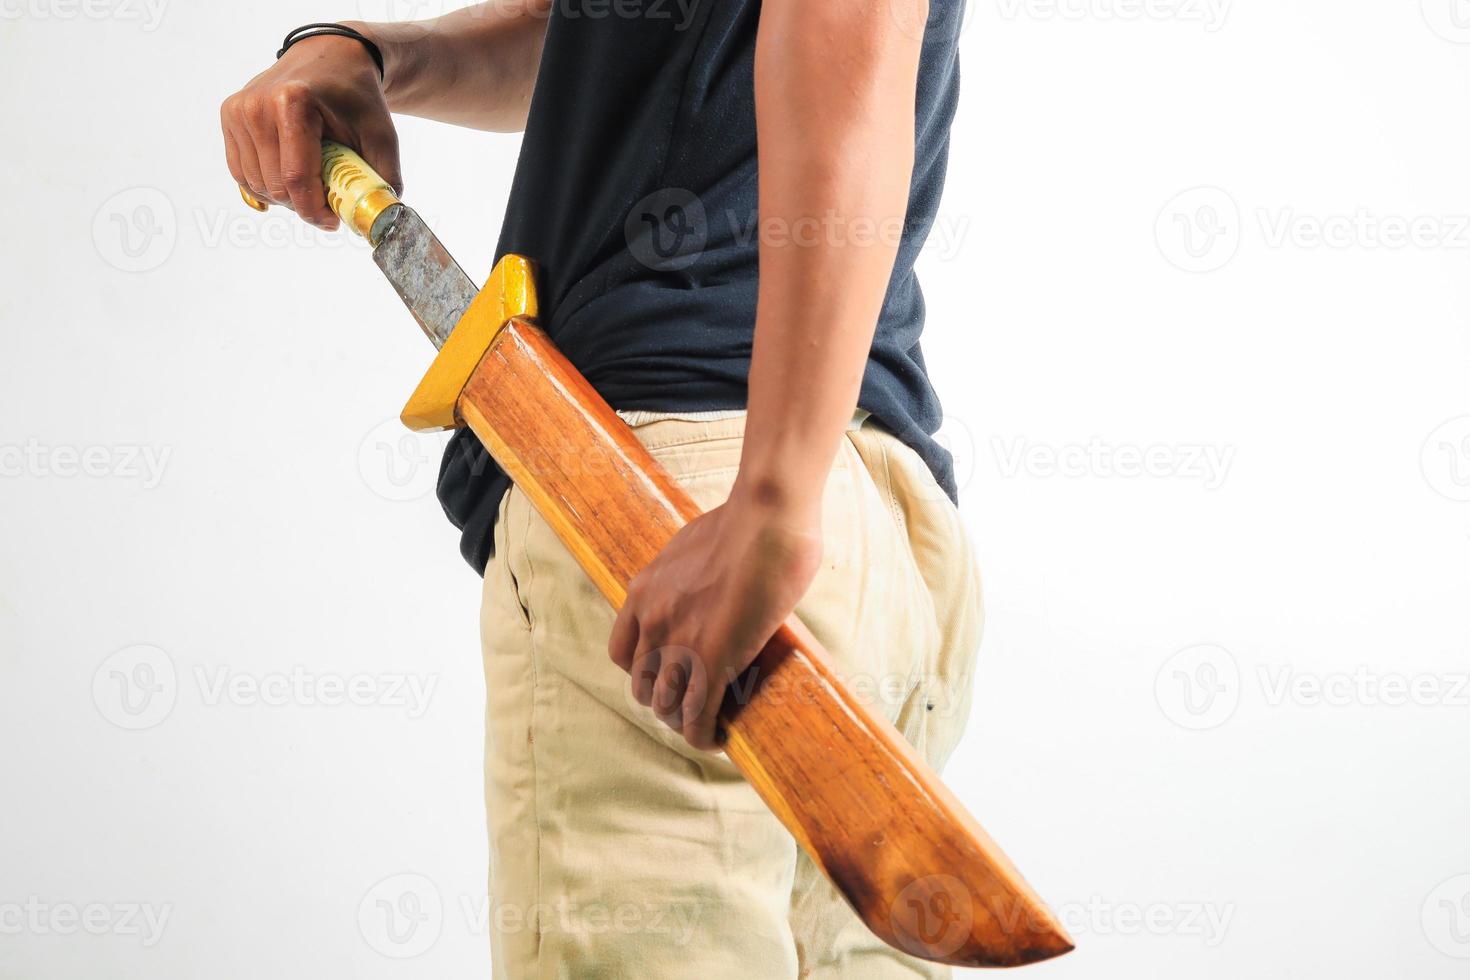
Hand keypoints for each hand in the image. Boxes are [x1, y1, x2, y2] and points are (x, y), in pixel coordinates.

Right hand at [220, 30, 400, 228]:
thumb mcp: (381, 137)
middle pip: (275, 186)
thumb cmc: (357, 99)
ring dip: (285, 197)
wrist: (330, 58)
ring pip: (256, 184)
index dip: (314, 211)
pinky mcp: (230, 116)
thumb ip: (383, 180)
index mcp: (293, 104)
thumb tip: (382, 220)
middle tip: (327, 199)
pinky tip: (288, 176)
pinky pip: (241, 172)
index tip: (333, 222)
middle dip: (303, 205)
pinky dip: (265, 185)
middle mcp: (257, 105)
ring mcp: (239, 110)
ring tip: (311, 182)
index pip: (296, 179)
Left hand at [608, 483, 823, 751]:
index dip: (644, 671)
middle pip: (641, 684)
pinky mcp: (712, 662)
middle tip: (694, 703)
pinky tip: (720, 740)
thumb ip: (697, 568)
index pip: (622, 651)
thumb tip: (720, 575)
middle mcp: (652, 620)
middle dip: (664, 699)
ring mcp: (679, 643)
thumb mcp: (701, 543)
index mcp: (644, 590)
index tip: (668, 674)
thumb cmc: (750, 518)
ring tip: (709, 725)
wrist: (767, 516)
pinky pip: (697, 717)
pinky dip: (705, 736)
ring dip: (684, 721)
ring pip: (665, 706)